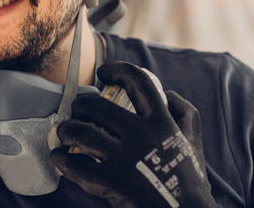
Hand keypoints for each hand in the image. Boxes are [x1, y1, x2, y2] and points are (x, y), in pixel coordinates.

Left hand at [51, 61, 218, 207]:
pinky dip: (63, 160)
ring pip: (83, 132)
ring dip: (67, 129)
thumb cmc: (189, 179)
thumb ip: (185, 111)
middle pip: (99, 106)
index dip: (117, 70)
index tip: (103, 73)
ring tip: (63, 133)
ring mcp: (126, 158)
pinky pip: (78, 166)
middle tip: (76, 110)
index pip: (137, 82)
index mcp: (162, 121)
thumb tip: (167, 93)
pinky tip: (60, 158)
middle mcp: (142, 134)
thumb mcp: (194, 139)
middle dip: (80, 104)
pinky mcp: (113, 182)